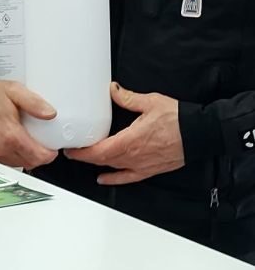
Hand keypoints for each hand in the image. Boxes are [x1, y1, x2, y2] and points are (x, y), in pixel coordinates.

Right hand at [0, 79, 57, 169]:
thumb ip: (34, 102)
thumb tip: (50, 113)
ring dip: (25, 157)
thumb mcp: (13, 90)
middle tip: (40, 143)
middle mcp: (0, 148)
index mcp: (10, 135)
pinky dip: (11, 156)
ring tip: (26, 142)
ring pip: (17, 164)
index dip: (49, 153)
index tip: (52, 148)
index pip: (39, 156)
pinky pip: (3, 162)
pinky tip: (11, 144)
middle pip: (30, 163)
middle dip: (39, 155)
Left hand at [65, 82, 184, 184]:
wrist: (199, 134)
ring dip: (97, 164)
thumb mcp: (150, 102)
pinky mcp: (150, 169)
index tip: (70, 148)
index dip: (82, 152)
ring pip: (113, 167)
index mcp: (130, 140)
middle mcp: (134, 156)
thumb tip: (112, 90)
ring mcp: (141, 165)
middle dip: (85, 157)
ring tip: (85, 158)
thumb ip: (127, 98)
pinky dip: (114, 179)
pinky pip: (128, 177)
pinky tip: (104, 178)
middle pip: (102, 160)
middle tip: (72, 151)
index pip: (99, 151)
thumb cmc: (178, 120)